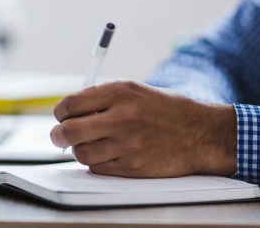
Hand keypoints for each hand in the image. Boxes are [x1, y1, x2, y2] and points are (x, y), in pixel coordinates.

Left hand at [50, 81, 236, 177]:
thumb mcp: (136, 91)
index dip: (60, 112)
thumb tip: (69, 111)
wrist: (201, 134)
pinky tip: (107, 154)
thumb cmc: (167, 110)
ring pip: (81, 153)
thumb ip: (103, 98)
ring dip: (80, 150)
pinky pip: (98, 168)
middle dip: (58, 135)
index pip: (71, 104)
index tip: (61, 116)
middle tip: (59, 136)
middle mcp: (122, 117)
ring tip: (90, 144)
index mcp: (121, 92)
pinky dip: (97, 162)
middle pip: (69, 131)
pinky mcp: (132, 167)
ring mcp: (127, 144)